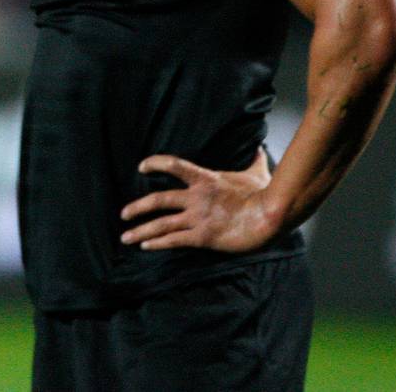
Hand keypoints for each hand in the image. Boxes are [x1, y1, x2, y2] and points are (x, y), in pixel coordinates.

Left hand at [120, 147, 279, 252]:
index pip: (173, 165)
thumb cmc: (265, 194)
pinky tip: (146, 246)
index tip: (141, 168)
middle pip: (158, 200)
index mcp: (205, 179)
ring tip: (125, 237)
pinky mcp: (203, 237)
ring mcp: (198, 218)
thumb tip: (260, 147)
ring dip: (141, 231)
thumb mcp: (256, 173)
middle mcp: (196, 198)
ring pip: (161, 224)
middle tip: (123, 214)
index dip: (155, 164)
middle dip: (137, 208)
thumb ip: (253, 161)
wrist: (272, 215)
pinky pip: (174, 240)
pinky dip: (158, 243)